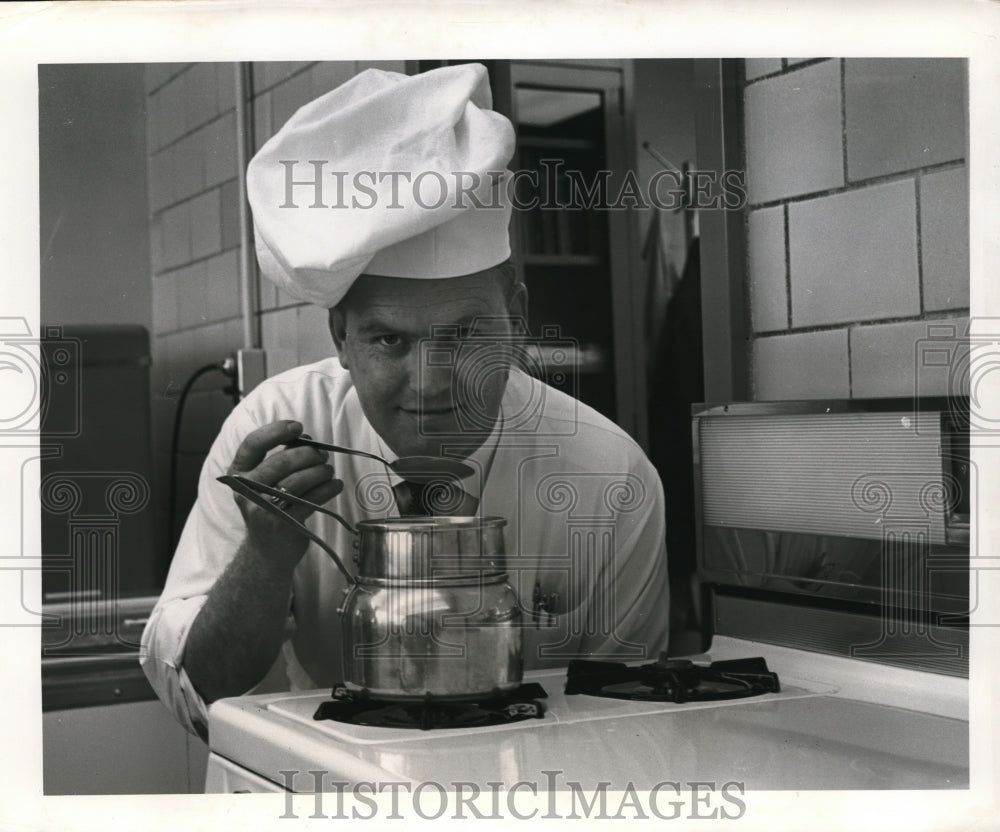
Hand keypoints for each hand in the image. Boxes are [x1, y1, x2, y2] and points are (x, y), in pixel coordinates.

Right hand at [226, 420, 343, 571]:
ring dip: (321, 471)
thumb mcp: (264, 482)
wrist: (267, 552)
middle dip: (309, 454)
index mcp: (238, 474)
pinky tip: (335, 485)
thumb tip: (307, 439)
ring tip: (329, 471)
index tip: (298, 427)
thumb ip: (279, 459)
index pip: (253, 443)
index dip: (276, 431)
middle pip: (282, 461)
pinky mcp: (283, 523)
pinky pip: (313, 498)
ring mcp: (263, 509)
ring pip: (300, 479)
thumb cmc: (270, 507)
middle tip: (323, 455)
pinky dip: (329, 488)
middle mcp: (246, 490)